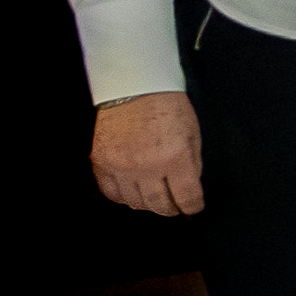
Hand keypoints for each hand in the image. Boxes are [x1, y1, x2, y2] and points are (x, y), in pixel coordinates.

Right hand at [91, 93, 202, 215]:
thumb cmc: (167, 106)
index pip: (187, 197)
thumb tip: (189, 189)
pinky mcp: (102, 162)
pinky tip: (132, 193)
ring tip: (154, 199)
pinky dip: (123, 197)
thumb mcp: (193, 135)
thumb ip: (192, 165)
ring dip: (147, 204)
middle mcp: (148, 166)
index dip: (192, 207)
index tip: (193, 208)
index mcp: (176, 158)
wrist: (134, 87)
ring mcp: (122, 166)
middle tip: (174, 207)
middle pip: (160, 204)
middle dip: (170, 209)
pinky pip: (112, 192)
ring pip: (135, 202)